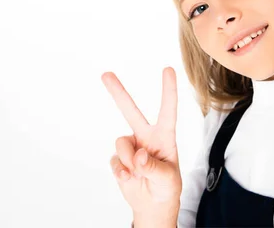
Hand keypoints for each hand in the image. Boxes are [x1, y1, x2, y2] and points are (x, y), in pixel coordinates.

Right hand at [101, 67, 182, 217]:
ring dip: (128, 161)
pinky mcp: (119, 159)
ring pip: (121, 144)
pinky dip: (121, 172)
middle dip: (117, 92)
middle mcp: (146, 136)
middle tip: (106, 74)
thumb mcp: (168, 179)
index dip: (168, 89)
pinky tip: (129, 178)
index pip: (167, 110)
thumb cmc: (167, 187)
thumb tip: (139, 156)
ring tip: (139, 173)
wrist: (152, 205)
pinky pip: (114, 161)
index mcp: (164, 136)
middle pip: (130, 111)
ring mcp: (131, 146)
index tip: (168, 69)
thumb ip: (154, 168)